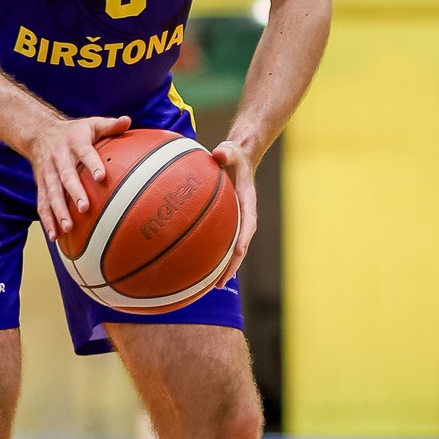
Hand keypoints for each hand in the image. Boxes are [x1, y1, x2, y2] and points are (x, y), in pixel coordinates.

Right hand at [28, 115, 131, 240]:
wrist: (39, 133)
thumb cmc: (73, 132)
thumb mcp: (91, 124)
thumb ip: (110, 125)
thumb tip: (128, 120)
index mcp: (74, 143)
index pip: (85, 153)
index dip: (92, 164)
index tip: (101, 177)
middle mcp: (59, 159)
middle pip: (66, 177)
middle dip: (74, 193)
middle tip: (85, 208)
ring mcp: (48, 173)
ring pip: (52, 193)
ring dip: (59, 211)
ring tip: (68, 228)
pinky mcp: (41, 185)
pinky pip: (42, 204)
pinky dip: (47, 220)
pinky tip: (54, 236)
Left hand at [210, 139, 256, 280]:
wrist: (236, 159)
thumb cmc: (232, 156)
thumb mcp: (231, 151)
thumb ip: (227, 152)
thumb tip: (218, 152)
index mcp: (247, 204)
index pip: (247, 227)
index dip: (242, 243)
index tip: (237, 256)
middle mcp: (242, 218)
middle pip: (238, 248)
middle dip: (230, 267)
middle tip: (218, 284)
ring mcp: (232, 223)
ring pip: (227, 250)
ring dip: (219, 269)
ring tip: (206, 288)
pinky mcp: (222, 224)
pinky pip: (215, 242)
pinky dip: (207, 255)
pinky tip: (191, 267)